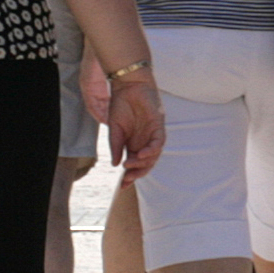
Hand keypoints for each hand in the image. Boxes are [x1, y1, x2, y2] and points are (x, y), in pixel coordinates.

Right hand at [102, 65, 165, 182]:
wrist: (128, 86)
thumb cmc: (121, 105)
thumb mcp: (114, 129)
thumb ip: (116, 146)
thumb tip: (114, 164)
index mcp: (133, 144)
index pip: (133, 164)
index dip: (129, 176)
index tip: (122, 186)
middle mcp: (144, 142)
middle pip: (145, 164)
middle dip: (137, 173)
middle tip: (127, 179)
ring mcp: (152, 135)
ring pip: (153, 156)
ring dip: (143, 163)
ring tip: (130, 165)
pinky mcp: (159, 127)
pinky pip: (158, 143)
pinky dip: (151, 150)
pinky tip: (142, 154)